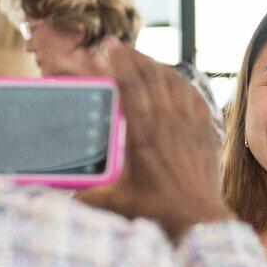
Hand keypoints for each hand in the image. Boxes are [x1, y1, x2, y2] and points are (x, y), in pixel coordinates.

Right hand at [77, 43, 230, 241]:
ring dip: (158, 66)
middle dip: (136, 57)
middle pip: (153, 77)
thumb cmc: (157, 211)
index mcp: (144, 135)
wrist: (199, 221)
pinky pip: (195, 97)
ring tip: (143, 59)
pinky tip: (174, 80)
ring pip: (175, 83)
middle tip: (121, 46)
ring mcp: (191, 126)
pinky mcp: (206, 132)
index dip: (121, 63)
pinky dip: (182, 83)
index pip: (132, 87)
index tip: (111, 46)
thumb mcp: (116, 202)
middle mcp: (169, 124)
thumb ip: (86, 195)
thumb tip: (61, 193)